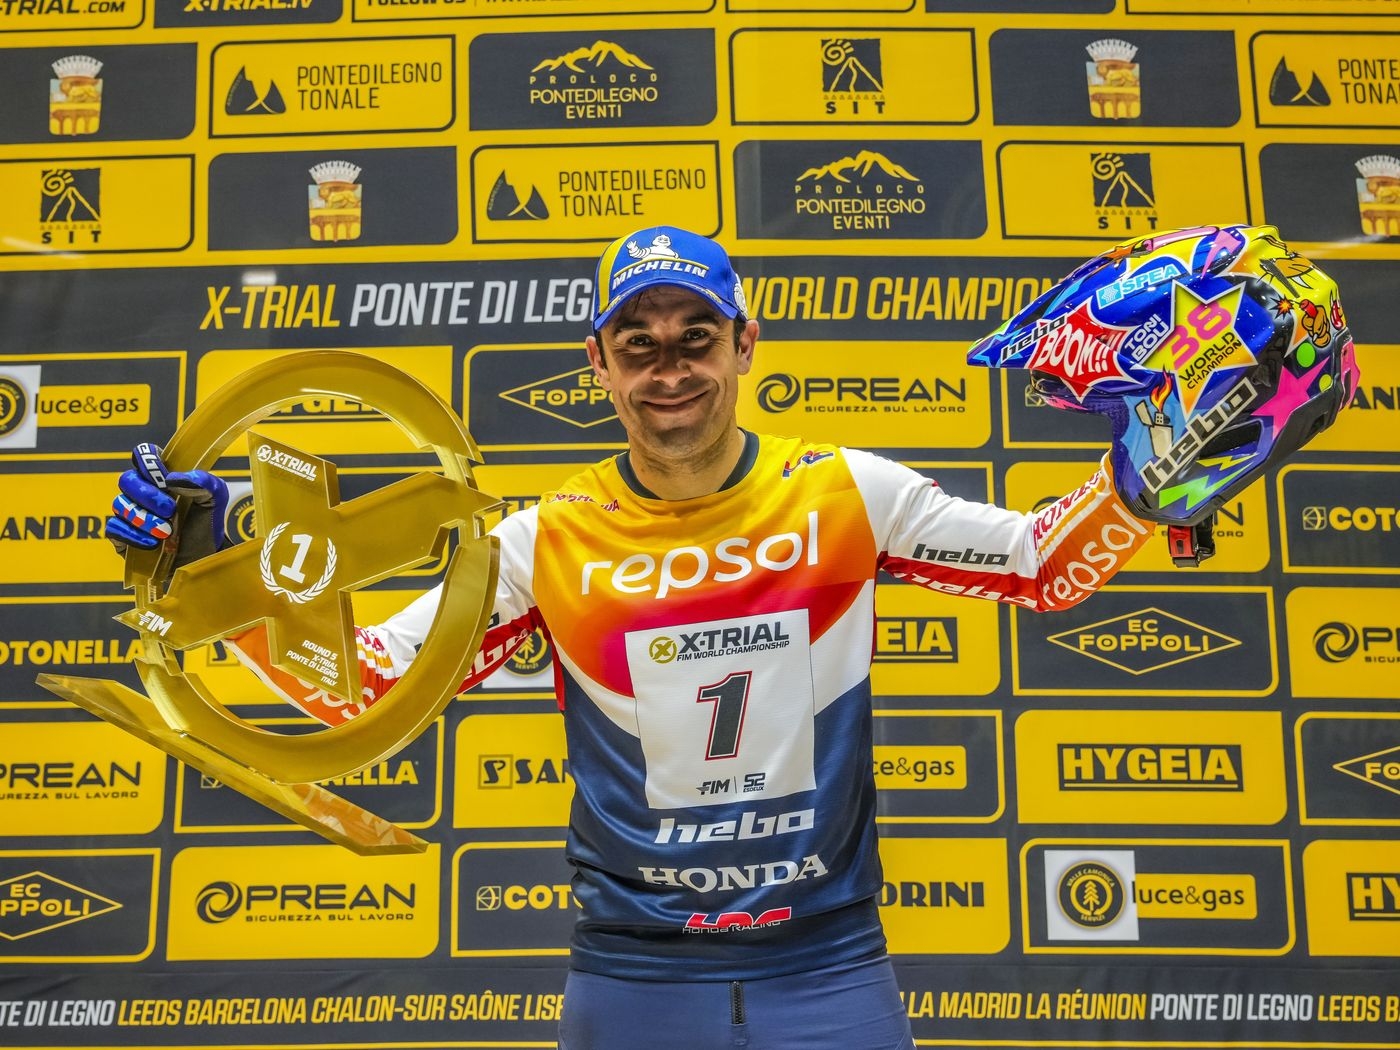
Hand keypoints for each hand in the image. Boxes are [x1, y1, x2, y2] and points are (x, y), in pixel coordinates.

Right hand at [106, 442, 228, 566]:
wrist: (203, 557)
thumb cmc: (205, 524)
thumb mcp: (215, 500)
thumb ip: (204, 481)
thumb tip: (172, 479)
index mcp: (162, 477)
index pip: (143, 456)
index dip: (147, 461)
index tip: (163, 477)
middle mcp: (142, 492)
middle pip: (127, 480)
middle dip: (148, 496)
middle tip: (170, 510)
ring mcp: (130, 513)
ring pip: (120, 505)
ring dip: (144, 518)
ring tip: (166, 532)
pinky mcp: (122, 535)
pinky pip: (115, 528)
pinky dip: (134, 535)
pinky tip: (152, 543)